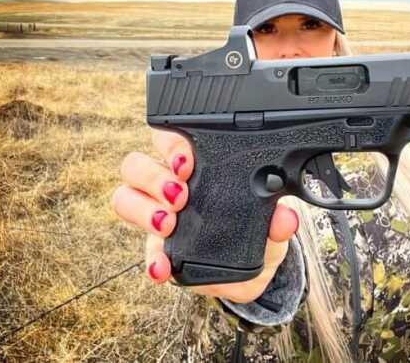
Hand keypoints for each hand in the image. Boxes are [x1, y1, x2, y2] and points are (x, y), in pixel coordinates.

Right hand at [112, 128, 299, 303]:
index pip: (170, 140)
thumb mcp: (273, 223)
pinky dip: (151, 260)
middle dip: (152, 177)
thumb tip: (285, 217)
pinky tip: (163, 268)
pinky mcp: (157, 250)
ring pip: (125, 198)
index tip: (187, 163)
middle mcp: (169, 186)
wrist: (252, 270)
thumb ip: (278, 219)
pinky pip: (143, 252)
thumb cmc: (256, 231)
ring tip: (167, 224)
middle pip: (136, 165)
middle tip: (179, 195)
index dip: (171, 145)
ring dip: (142, 210)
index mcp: (197, 167)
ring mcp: (158, 216)